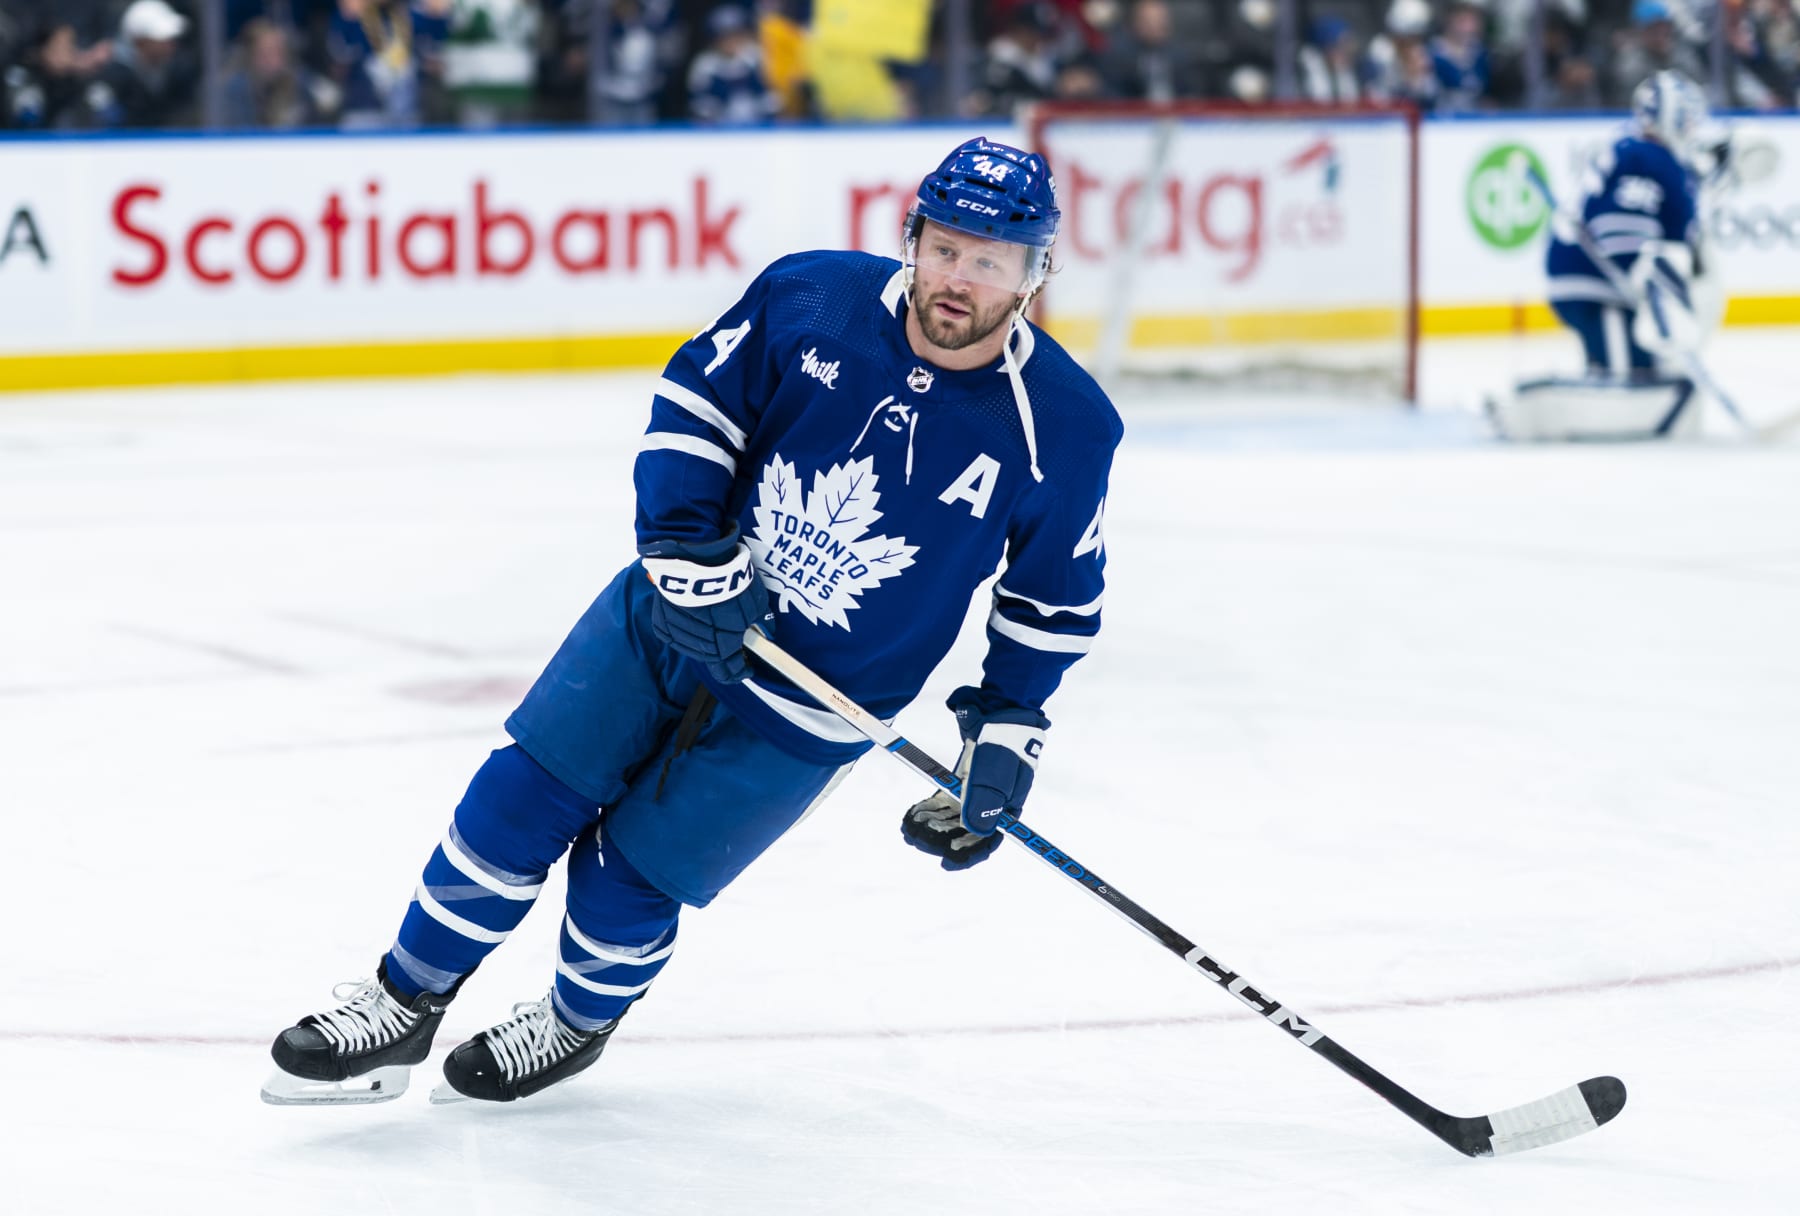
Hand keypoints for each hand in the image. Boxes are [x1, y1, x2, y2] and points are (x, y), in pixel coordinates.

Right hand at [640, 530, 773, 683]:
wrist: (697, 564)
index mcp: (723, 650)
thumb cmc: (730, 585)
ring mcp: (679, 637)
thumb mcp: (757, 604)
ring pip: (693, 646)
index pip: (730, 673)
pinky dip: (684, 627)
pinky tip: (692, 614)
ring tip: (709, 619)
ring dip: (703, 639)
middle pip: (712, 659)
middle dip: (723, 651)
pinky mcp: (663, 623)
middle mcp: (699, 649)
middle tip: (729, 634)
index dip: (740, 671)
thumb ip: (762, 622)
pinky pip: (675, 632)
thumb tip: (768, 631)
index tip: (746, 667)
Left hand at [900, 691, 1046, 870]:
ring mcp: (977, 791)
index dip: (968, 853)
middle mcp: (993, 803)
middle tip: (918, 838)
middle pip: (966, 830)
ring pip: (952, 817)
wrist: (999, 707)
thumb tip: (975, 831)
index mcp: (1008, 807)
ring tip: (911, 828)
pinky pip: (944, 801)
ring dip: (933, 824)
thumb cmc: (1003, 740)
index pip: (988, 840)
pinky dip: (930, 808)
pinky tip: (913, 813)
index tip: (946, 861)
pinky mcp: (962, 779)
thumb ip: (985, 800)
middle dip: (941, 837)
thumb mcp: (994, 771)